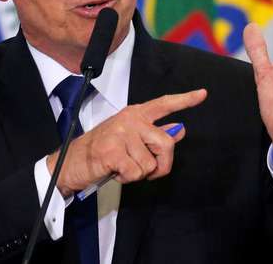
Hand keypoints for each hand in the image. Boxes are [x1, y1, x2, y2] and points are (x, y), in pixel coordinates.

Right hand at [46, 89, 206, 196]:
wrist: (69, 163)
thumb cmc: (101, 152)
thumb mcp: (129, 140)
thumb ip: (154, 135)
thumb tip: (180, 130)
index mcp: (135, 114)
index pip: (163, 104)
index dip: (185, 100)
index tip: (203, 93)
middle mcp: (130, 119)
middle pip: (166, 144)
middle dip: (161, 165)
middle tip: (143, 170)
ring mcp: (121, 133)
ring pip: (150, 164)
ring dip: (138, 174)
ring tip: (120, 166)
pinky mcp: (113, 150)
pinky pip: (136, 173)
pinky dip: (126, 178)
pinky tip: (113, 170)